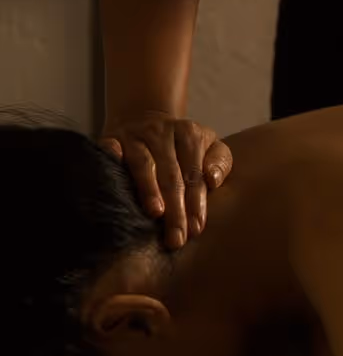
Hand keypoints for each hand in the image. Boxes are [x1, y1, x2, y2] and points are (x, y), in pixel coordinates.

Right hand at [99, 112, 232, 249]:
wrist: (144, 118)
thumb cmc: (182, 145)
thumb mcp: (208, 145)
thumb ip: (219, 162)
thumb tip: (213, 180)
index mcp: (189, 134)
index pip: (194, 173)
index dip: (196, 202)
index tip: (196, 228)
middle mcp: (161, 133)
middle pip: (171, 174)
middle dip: (175, 208)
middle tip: (176, 237)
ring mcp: (135, 135)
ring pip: (143, 164)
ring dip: (149, 189)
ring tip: (156, 213)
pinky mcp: (111, 138)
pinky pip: (110, 149)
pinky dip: (112, 161)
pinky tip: (113, 182)